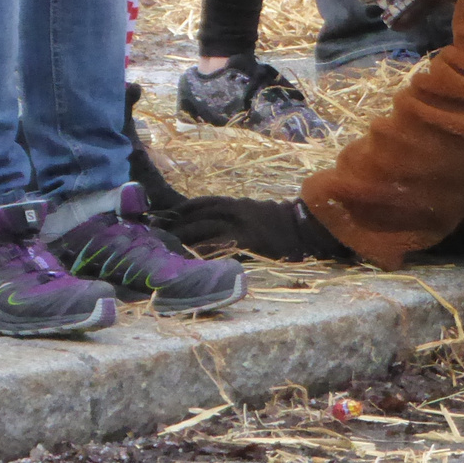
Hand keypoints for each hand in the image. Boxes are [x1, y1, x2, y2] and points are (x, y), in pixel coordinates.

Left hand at [166, 197, 350, 260]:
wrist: (309, 229)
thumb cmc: (283, 225)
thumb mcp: (257, 212)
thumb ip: (235, 215)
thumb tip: (207, 223)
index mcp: (238, 203)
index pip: (202, 203)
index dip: (180, 210)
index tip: (160, 218)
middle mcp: (237, 211)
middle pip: (198, 215)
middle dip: (175, 225)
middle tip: (154, 234)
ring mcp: (242, 226)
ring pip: (204, 228)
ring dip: (182, 237)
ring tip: (163, 248)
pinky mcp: (248, 242)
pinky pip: (218, 246)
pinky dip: (201, 252)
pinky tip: (188, 260)